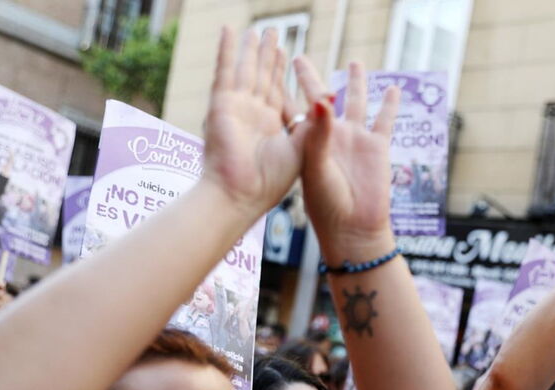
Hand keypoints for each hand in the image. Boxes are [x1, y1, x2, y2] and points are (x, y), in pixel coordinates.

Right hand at [202, 28, 301, 215]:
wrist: (241, 195)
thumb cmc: (272, 182)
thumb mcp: (305, 148)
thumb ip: (317, 122)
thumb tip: (332, 96)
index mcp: (275, 130)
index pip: (280, 94)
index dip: (284, 75)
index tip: (293, 57)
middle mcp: (256, 117)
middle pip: (265, 78)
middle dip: (270, 57)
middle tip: (275, 33)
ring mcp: (238, 109)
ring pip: (248, 71)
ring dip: (253, 50)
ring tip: (260, 30)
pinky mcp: (223, 104)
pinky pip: (225, 71)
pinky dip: (226, 50)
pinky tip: (229, 31)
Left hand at [291, 58, 399, 262]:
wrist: (354, 229)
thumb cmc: (328, 205)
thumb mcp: (318, 166)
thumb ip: (320, 132)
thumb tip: (323, 97)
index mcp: (306, 142)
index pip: (292, 108)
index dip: (282, 87)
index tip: (270, 68)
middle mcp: (329, 138)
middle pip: (319, 99)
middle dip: (310, 78)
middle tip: (299, 57)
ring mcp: (354, 141)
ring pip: (355, 102)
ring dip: (355, 83)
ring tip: (355, 62)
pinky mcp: (377, 147)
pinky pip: (385, 119)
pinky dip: (390, 104)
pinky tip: (393, 89)